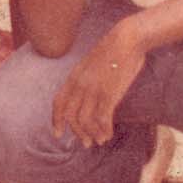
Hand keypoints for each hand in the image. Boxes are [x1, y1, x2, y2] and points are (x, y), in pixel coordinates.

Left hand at [50, 19, 144, 145]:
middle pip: (71, 116)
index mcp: (74, 77)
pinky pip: (102, 119)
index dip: (56, 120)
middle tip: (86, 143)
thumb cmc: (112, 51)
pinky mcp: (109, 94)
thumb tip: (84, 95)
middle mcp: (80, 85)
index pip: (58, 103)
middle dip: (77, 132)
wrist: (126, 39)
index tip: (58, 134)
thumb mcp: (91, 64)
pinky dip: (104, 130)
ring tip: (99, 140)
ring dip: (91, 134)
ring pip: (85, 121)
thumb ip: (84, 79)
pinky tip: (108, 134)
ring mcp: (93, 90)